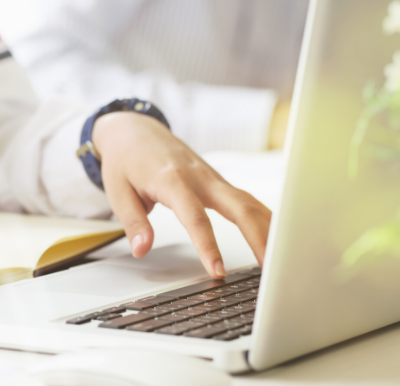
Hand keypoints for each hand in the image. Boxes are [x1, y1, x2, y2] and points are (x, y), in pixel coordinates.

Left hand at [93, 112, 271, 278]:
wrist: (134, 128)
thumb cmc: (125, 159)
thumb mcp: (118, 192)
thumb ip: (134, 223)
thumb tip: (142, 249)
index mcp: (172, 179)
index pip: (196, 218)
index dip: (208, 246)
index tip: (218, 271)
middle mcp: (199, 177)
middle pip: (239, 207)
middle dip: (258, 237)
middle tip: (269, 268)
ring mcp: (212, 178)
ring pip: (249, 202)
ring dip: (269, 230)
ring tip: (280, 260)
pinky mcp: (218, 181)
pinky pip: (247, 200)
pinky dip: (264, 219)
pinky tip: (276, 237)